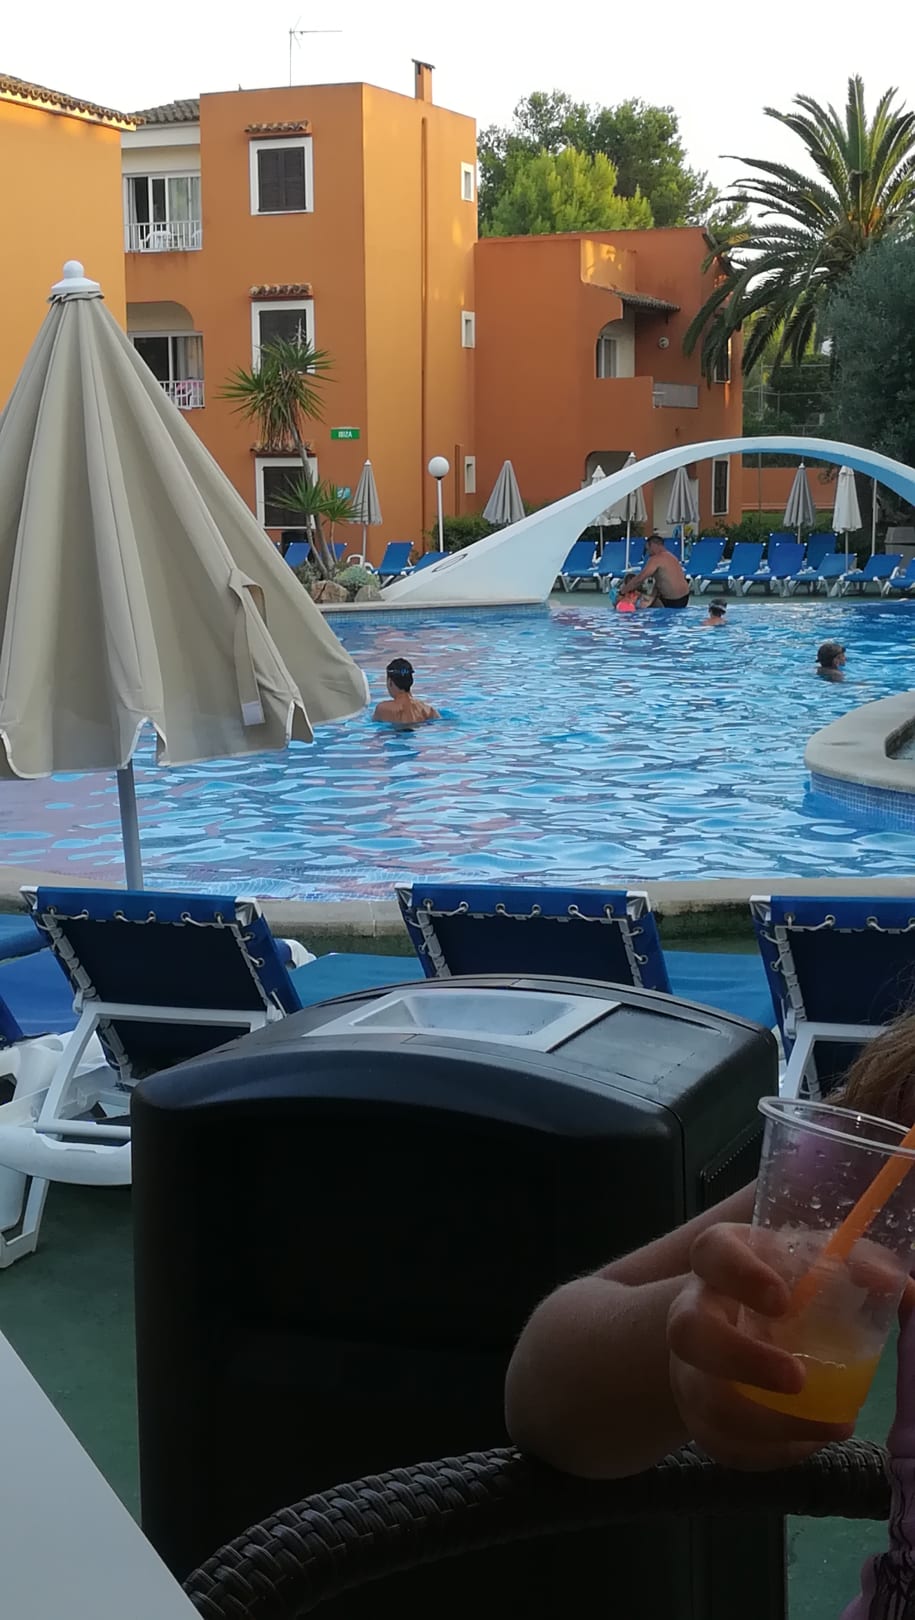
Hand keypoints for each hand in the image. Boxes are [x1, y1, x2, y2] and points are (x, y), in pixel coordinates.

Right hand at [666, 1223, 853, 1469]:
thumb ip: (859, 1264)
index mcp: (723, 1263)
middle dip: (739, 1358)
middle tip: (797, 1378)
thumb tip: (897, 1283)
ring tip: (827, 1428)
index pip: (711, 1252)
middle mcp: (695, 1312)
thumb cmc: (786, 1286)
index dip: (740, 1274)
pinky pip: (723, 1443)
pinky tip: (806, 1444)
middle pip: (686, 1332)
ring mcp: (691, 1368)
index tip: (783, 1299)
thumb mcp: (817, 1265)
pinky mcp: (700, 1416)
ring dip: (766, 1422)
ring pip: (704, 1400)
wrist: (735, 1328)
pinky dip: (769, 1452)